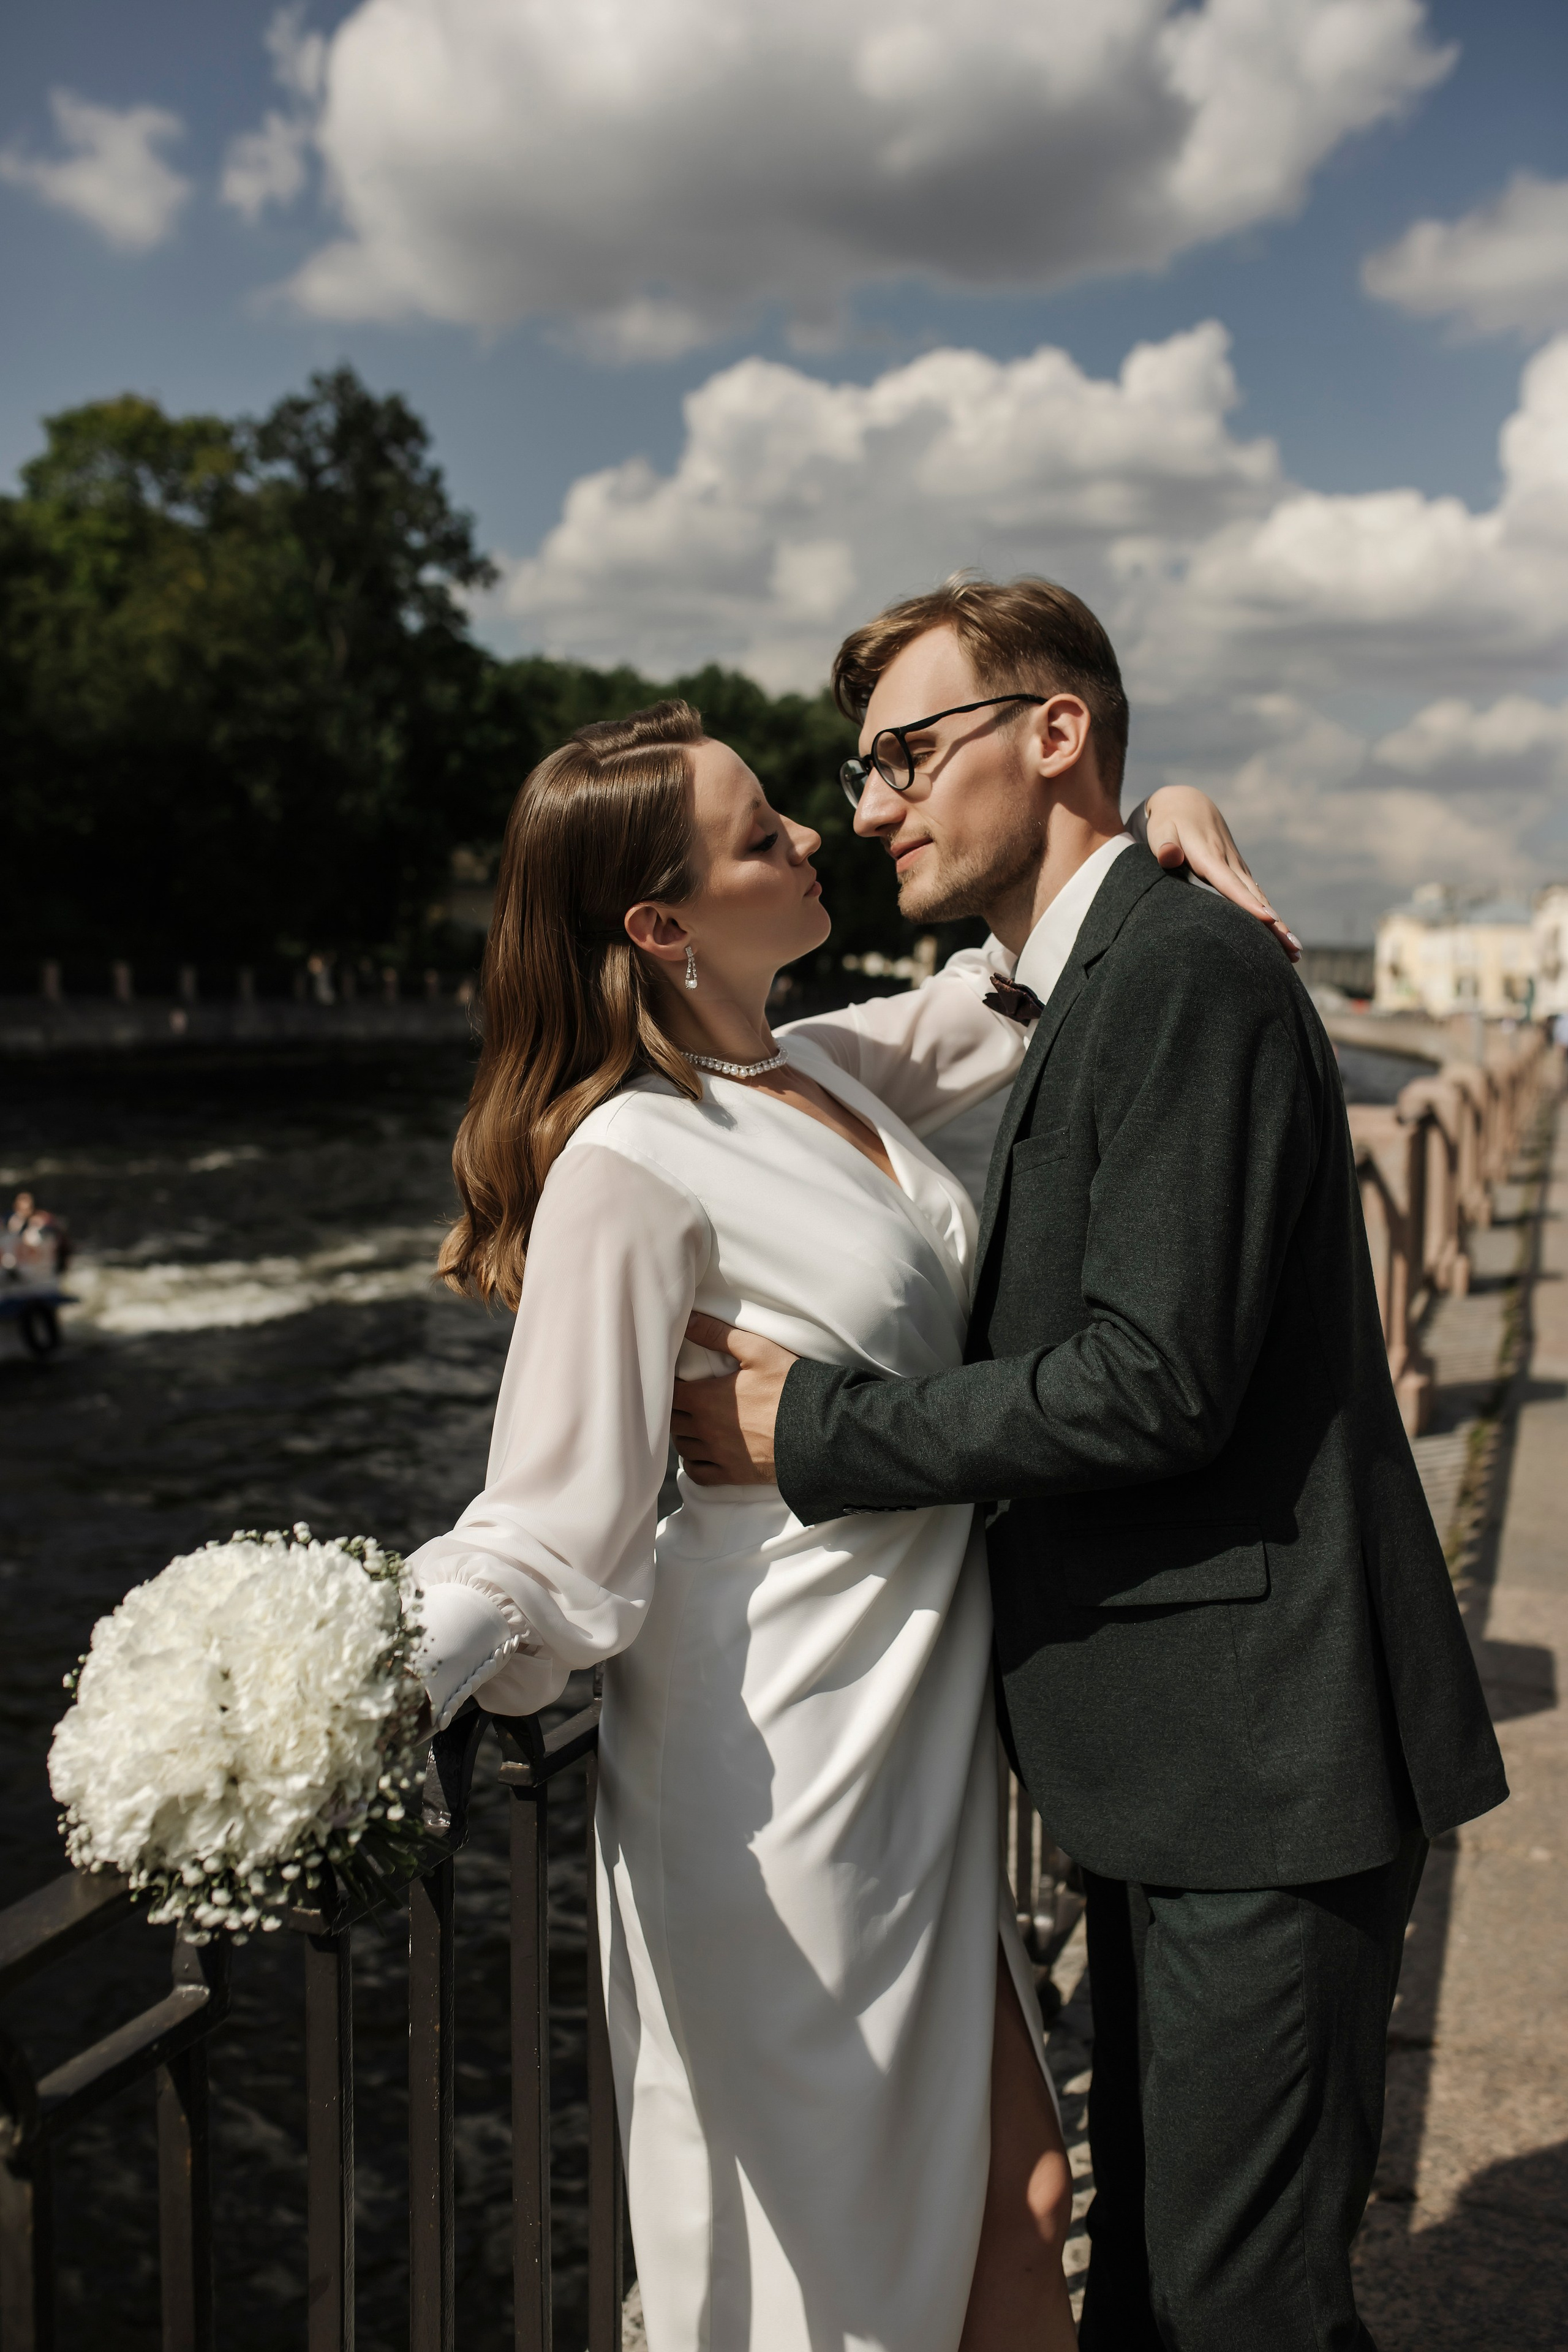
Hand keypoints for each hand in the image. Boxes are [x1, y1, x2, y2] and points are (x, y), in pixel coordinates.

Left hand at [671, 1313, 797, 1484]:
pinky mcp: (732, 1474)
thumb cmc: (789, 1387)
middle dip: (675, 1409)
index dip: (670, 1385)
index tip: (679, 1380)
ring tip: (694, 1423)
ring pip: (682, 1446)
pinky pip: (698, 1473)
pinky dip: (693, 1463)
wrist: (818, 1431)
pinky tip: (701, 1452)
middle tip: (687, 1399)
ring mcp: (717, 1455)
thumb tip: (689, 1320)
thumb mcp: (758, 1351)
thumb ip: (719, 1334)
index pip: (669, 1393)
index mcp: (705, 1399)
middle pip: (672, 1420)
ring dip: (683, 1434)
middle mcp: (705, 1430)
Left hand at [1143, 786, 1300, 961]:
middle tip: (1293, 950)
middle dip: (1275, 924)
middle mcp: (1229, 863)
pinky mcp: (1238, 871)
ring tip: (1294, 951)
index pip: (1230, 884)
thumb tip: (1168, 856)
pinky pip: (1256, 896)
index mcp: (1209, 856)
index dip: (1248, 903)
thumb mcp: (1161, 830)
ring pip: (1260, 898)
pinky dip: (1270, 916)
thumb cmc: (1168, 822)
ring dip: (1279, 924)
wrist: (1186, 803)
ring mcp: (1237, 867)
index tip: (1269, 920)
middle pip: (1255, 897)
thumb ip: (1164, 845)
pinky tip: (1280, 934)